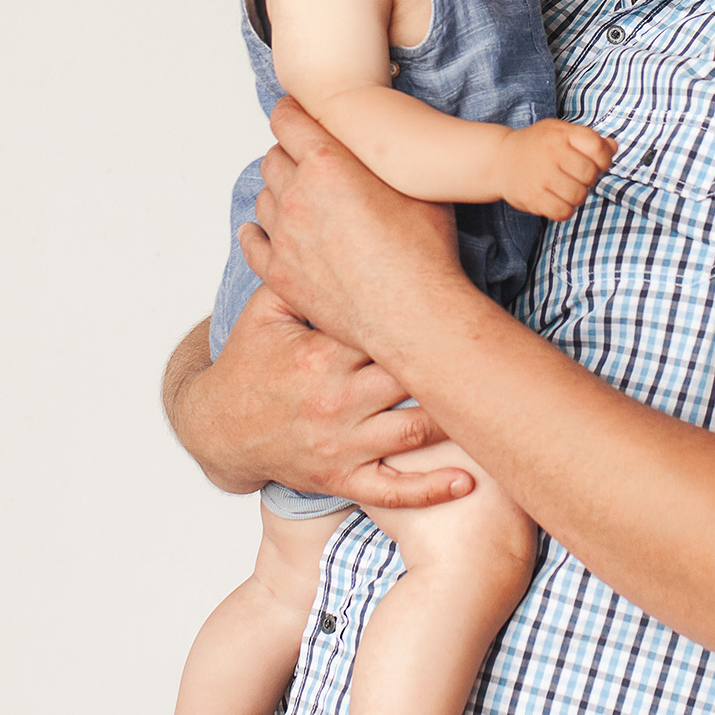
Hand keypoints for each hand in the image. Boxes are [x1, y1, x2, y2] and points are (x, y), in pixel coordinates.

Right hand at [164, 288, 474, 507]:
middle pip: (410, 379)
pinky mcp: (341, 478)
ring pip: (413, 432)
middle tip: (497, 350)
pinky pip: (392, 491)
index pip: (385, 330)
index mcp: (320, 355)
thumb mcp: (265, 311)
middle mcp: (335, 401)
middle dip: (449, 365)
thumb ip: (301, 272)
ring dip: (455, 420)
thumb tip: (338, 223)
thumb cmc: (249, 363)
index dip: (425, 317)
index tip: (463, 303)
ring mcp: (341, 445)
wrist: (217, 429)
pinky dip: (431, 489)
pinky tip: (469, 480)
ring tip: (494, 404)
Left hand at [240, 99, 467, 359]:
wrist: (414, 315)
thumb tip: (378, 139)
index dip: (293, 111)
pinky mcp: (279, 273)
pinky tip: (268, 232)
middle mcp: (296, 194)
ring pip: (263, 198)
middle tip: (311, 163)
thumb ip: (384, 155)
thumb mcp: (415, 183)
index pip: (288, 118)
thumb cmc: (424, 252)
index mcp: (326, 161)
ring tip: (302, 201)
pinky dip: (258, 233)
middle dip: (289, 154)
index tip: (297, 114)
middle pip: (272, 157)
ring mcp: (283, 236)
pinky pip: (252, 242)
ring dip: (278, 193)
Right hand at [495, 120, 617, 219]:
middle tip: (576, 177)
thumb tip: (613, 147)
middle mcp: (551, 152)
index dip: (603, 159)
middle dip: (588, 179)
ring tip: (565, 189)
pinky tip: (557, 200)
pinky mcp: (532, 197)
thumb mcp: (561, 132)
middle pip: (590, 174)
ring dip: (577, 196)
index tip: (596, 163)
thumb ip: (589, 139)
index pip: (598, 148)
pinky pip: (563, 212)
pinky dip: (564, 209)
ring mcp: (541, 175)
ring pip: (579, 196)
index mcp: (561, 133)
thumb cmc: (538, 146)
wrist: (500, 159)